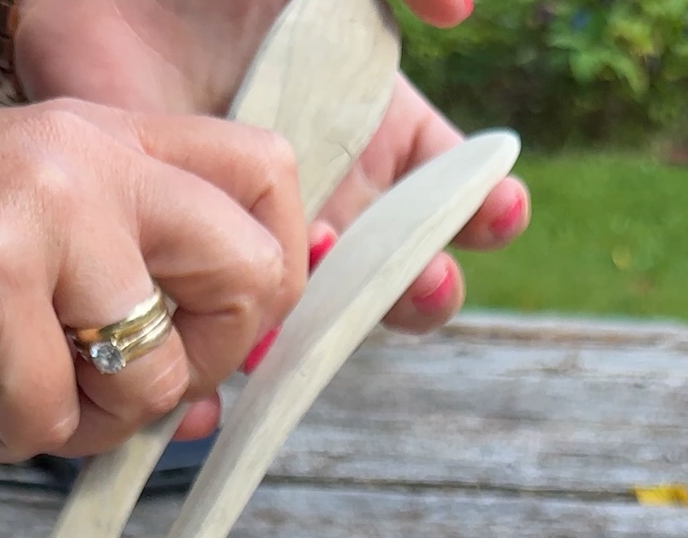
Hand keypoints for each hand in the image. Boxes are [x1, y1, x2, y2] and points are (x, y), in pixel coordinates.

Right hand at [0, 102, 304, 457]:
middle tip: (101, 381)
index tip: (204, 337)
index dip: (267, 283)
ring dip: (81, 426)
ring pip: (156, 376)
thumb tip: (223, 399)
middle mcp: (88, 159)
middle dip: (192, 368)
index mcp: (108, 141)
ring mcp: (42, 211)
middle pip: (252, 278)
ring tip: (1, 388)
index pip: (268, 180)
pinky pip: (53, 419)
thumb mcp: (34, 259)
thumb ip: (130, 299)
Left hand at [12, 0, 528, 329]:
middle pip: (394, 273)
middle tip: (427, 281)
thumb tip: (462, 9)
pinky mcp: (189, 263)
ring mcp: (259, 239)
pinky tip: (260, 348)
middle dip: (422, 286)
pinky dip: (244, 353)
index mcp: (375, 139)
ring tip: (348, 310)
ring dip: (338, 328)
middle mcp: (329, 200)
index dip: (479, 210)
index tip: (498, 210)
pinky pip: (224, 329)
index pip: (445, 195)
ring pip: (315, 316)